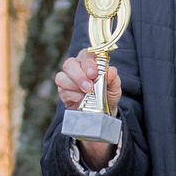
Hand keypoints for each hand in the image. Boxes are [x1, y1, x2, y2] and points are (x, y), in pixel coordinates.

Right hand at [54, 49, 121, 166]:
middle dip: (78, 73)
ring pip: (61, 76)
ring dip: (72, 85)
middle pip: (69, 63)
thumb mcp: (115, 91)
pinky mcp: (64, 95)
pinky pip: (61, 91)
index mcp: (91, 64)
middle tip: (88, 85)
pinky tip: (78, 101)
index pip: (86, 54)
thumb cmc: (109, 99)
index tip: (95, 72)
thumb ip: (114, 81)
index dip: (88, 61)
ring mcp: (68, 83)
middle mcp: (77, 70)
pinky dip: (69, 95)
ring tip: (84, 95)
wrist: (101, 121)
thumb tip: (111, 71)